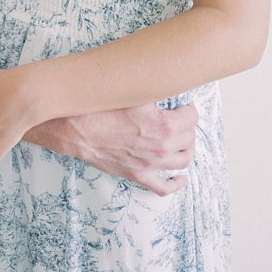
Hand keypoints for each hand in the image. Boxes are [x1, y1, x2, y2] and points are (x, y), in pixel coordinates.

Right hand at [27, 102, 197, 195]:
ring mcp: (151, 164)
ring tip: (182, 138)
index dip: (188, 108)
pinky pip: (163, 187)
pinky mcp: (138, 174)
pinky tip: (180, 177)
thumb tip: (168, 85)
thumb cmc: (103, 107)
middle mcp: (162, 147)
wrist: (79, 128)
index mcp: (165, 125)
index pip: (192, 117)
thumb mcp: (134, 93)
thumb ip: (156, 92)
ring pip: (183, 160)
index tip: (183, 104)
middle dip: (187, 126)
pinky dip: (176, 183)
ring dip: (186, 148)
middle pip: (189, 137)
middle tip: (180, 117)